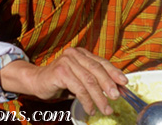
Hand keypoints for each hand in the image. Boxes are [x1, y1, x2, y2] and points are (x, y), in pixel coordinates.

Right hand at [0, 47, 126, 115]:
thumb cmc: (61, 81)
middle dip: (108, 85)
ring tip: (105, 109)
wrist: (37, 81)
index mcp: (81, 53)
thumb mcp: (81, 80)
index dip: (114, 73)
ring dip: (99, 98)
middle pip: (97, 70)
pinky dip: (87, 101)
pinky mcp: (60, 71)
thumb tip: (118, 90)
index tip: (124, 83)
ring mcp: (66, 61)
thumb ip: (96, 81)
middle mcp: (74, 54)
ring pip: (89, 81)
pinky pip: (79, 88)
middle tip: (116, 98)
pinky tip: (90, 109)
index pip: (101, 62)